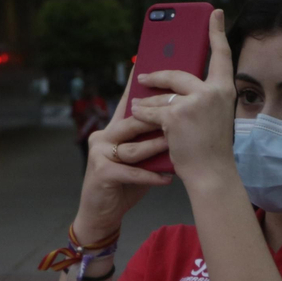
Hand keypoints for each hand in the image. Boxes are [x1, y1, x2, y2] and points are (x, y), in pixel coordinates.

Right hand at [74, 73, 173, 240]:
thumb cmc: (125, 186)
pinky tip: (167, 178)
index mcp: (113, 130)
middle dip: (157, 118)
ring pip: (133, 146)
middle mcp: (103, 136)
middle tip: (181, 113)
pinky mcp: (101, 173)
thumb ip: (151, 143)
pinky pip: (131, 171)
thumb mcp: (139, 160)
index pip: (127, 103)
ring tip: (176, 146)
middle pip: (133, 121)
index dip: (138, 85)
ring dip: (156, 147)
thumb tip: (179, 127)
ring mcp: (99, 154)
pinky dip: (151, 176)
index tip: (151, 65)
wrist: (101, 215)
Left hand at [129, 8, 236, 187]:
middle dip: (158, 76)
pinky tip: (135, 114)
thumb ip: (199, 97)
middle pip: (178, 74)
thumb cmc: (210, 148)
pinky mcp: (176, 115)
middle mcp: (213, 92)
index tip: (214, 12)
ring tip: (137, 105)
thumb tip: (171, 83)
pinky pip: (152, 110)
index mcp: (225, 90)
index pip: (222, 55)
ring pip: (162, 95)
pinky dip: (142, 114)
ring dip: (147, 102)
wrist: (211, 174)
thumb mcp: (212, 116)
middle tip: (144, 75)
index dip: (216, 32)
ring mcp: (195, 102)